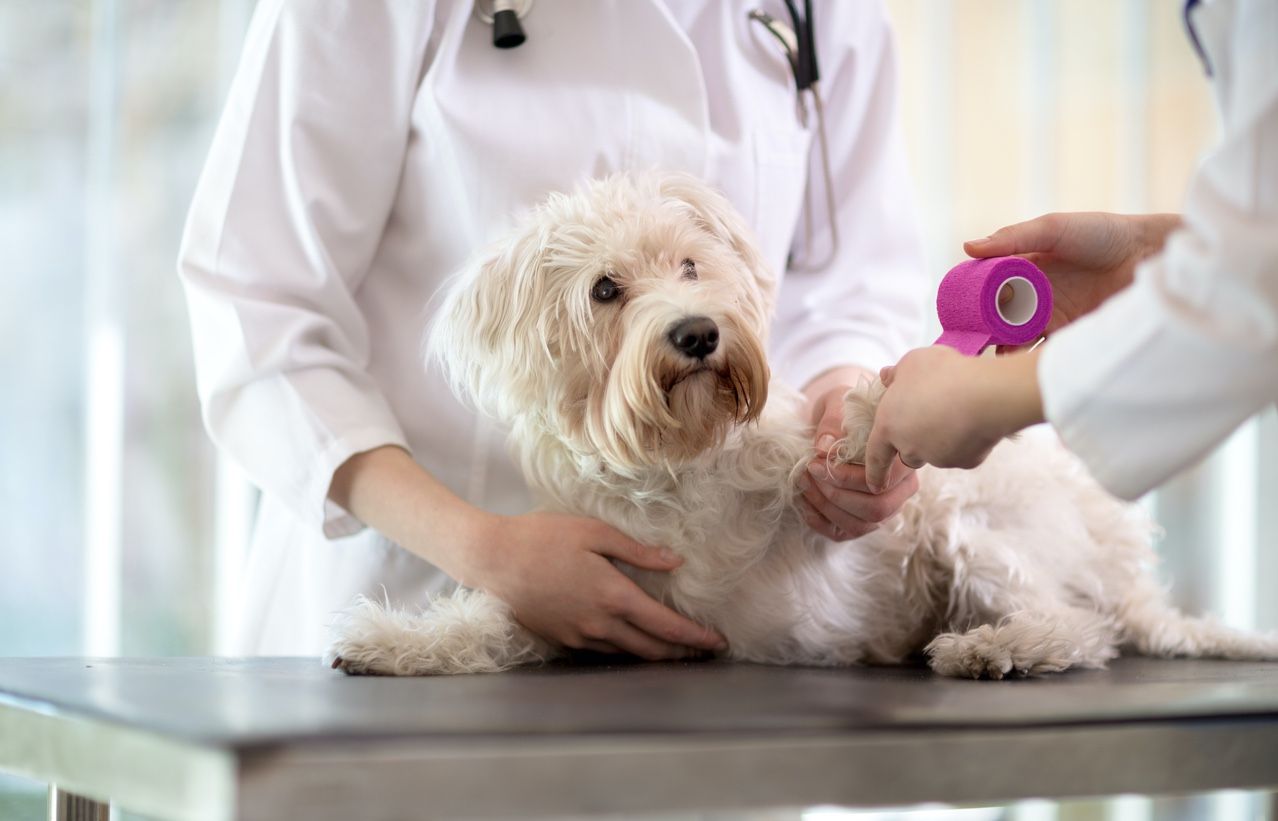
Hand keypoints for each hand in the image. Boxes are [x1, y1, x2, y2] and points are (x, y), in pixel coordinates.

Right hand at [466, 512, 727, 659]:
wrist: (491, 559)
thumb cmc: (542, 537)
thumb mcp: (593, 531)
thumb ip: (637, 551)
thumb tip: (674, 562)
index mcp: (613, 595)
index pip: (666, 626)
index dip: (695, 637)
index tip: (717, 641)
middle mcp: (600, 623)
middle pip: (651, 649)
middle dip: (681, 653)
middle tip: (702, 650)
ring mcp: (578, 636)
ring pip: (627, 654)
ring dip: (654, 654)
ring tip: (674, 650)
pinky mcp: (561, 639)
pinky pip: (601, 650)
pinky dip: (624, 650)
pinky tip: (630, 641)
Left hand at [799, 384, 918, 540]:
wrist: (836, 423)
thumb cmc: (844, 412)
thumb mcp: (838, 403)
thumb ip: (835, 420)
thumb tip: (825, 447)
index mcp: (904, 461)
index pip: (886, 479)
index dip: (849, 476)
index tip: (817, 461)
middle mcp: (900, 490)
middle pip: (877, 509)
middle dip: (836, 494)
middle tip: (810, 472)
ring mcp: (884, 510)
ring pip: (860, 525)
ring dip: (825, 507)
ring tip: (802, 482)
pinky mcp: (861, 522)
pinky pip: (842, 533)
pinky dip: (818, 521)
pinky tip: (802, 500)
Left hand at [864, 347, 1044, 489]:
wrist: (985, 394)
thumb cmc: (942, 373)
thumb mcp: (912, 362)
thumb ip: (896, 373)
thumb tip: (887, 377)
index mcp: (889, 426)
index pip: (876, 456)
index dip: (874, 471)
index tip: (873, 486)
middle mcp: (910, 448)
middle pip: (908, 454)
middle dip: (915, 443)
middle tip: (930, 418)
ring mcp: (939, 458)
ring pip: (936, 454)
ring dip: (941, 440)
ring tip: (957, 411)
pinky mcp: (965, 461)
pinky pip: (963, 453)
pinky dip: (966, 441)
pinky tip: (975, 420)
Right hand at [965, 212, 1179, 346]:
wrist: (1150, 255)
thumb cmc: (1103, 234)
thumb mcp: (1053, 228)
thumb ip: (1013, 238)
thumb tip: (967, 247)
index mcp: (1023, 272)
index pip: (987, 293)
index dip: (970, 306)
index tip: (955, 319)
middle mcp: (1034, 299)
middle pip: (997, 323)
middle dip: (981, 337)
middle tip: (966, 349)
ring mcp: (1052, 321)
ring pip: (1016, 343)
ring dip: (1001, 354)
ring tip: (986, 364)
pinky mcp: (1071, 338)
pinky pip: (1043, 354)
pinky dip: (1028, 364)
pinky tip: (1016, 370)